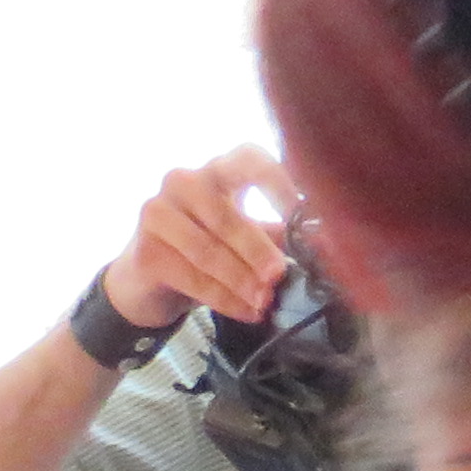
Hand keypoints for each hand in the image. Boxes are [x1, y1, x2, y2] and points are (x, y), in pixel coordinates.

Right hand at [97, 147, 291, 334]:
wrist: (150, 280)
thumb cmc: (209, 248)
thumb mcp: (246, 236)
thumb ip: (279, 234)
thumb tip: (325, 243)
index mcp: (217, 171)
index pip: (247, 158)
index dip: (276, 181)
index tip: (299, 213)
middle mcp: (182, 183)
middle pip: (224, 214)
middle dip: (256, 249)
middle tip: (279, 274)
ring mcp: (158, 213)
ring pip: (206, 250)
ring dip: (240, 280)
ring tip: (265, 301)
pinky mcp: (146, 251)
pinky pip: (191, 277)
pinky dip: (224, 298)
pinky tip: (247, 312)